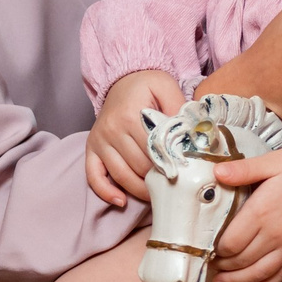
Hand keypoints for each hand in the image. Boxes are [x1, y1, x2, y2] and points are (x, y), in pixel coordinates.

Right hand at [86, 69, 185, 208]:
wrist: (122, 80)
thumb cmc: (146, 86)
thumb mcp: (166, 87)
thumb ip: (179, 108)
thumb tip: (190, 135)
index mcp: (130, 114)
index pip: (154, 150)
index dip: (171, 165)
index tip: (185, 174)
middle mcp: (112, 129)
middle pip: (139, 166)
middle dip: (158, 179)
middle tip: (175, 187)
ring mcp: (100, 140)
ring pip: (121, 175)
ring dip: (140, 190)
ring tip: (157, 195)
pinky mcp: (91, 148)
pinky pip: (93, 176)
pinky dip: (106, 192)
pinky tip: (121, 201)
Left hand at [206, 144, 281, 281]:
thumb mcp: (272, 162)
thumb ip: (243, 170)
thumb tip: (216, 173)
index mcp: (261, 212)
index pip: (230, 242)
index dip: (216, 249)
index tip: (207, 248)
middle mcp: (274, 234)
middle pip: (241, 261)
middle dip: (223, 266)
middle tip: (210, 266)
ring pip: (259, 273)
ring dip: (238, 280)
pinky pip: (281, 275)